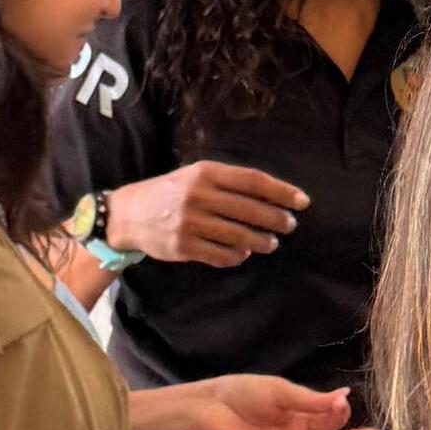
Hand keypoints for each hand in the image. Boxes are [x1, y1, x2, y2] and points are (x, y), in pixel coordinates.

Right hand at [108, 162, 307, 267]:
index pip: (253, 181)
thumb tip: (268, 198)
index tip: (302, 202)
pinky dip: (237, 257)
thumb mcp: (194, 175)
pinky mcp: (183, 246)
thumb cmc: (168, 193)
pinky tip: (243, 254)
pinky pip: (220, 255)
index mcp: (205, 173)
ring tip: (271, 244)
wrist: (128, 214)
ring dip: (261, 242)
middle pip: (249, 209)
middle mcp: (198, 196)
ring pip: (238, 236)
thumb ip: (227, 183)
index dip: (281, 192)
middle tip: (289, 226)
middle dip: (275, 219)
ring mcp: (190, 223)